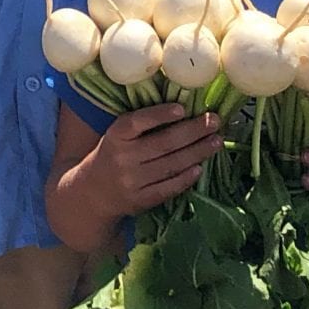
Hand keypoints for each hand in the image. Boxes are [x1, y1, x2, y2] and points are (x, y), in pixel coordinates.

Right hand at [68, 106, 222, 220]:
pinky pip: (168, 187)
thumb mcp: (118, 136)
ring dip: (197, 153)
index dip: (160, 115)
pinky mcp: (140, 200)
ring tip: (216, 141)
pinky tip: (199, 168)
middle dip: (193, 131)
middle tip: (215, 121)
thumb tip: (183, 109)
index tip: (183, 108)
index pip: (138, 122)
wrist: (92, 192)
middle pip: (163, 143)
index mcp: (116, 136)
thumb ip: (142, 125)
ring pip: (171, 165)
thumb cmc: (112, 155)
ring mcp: (132, 181)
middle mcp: (123, 157)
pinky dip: (185, 178)